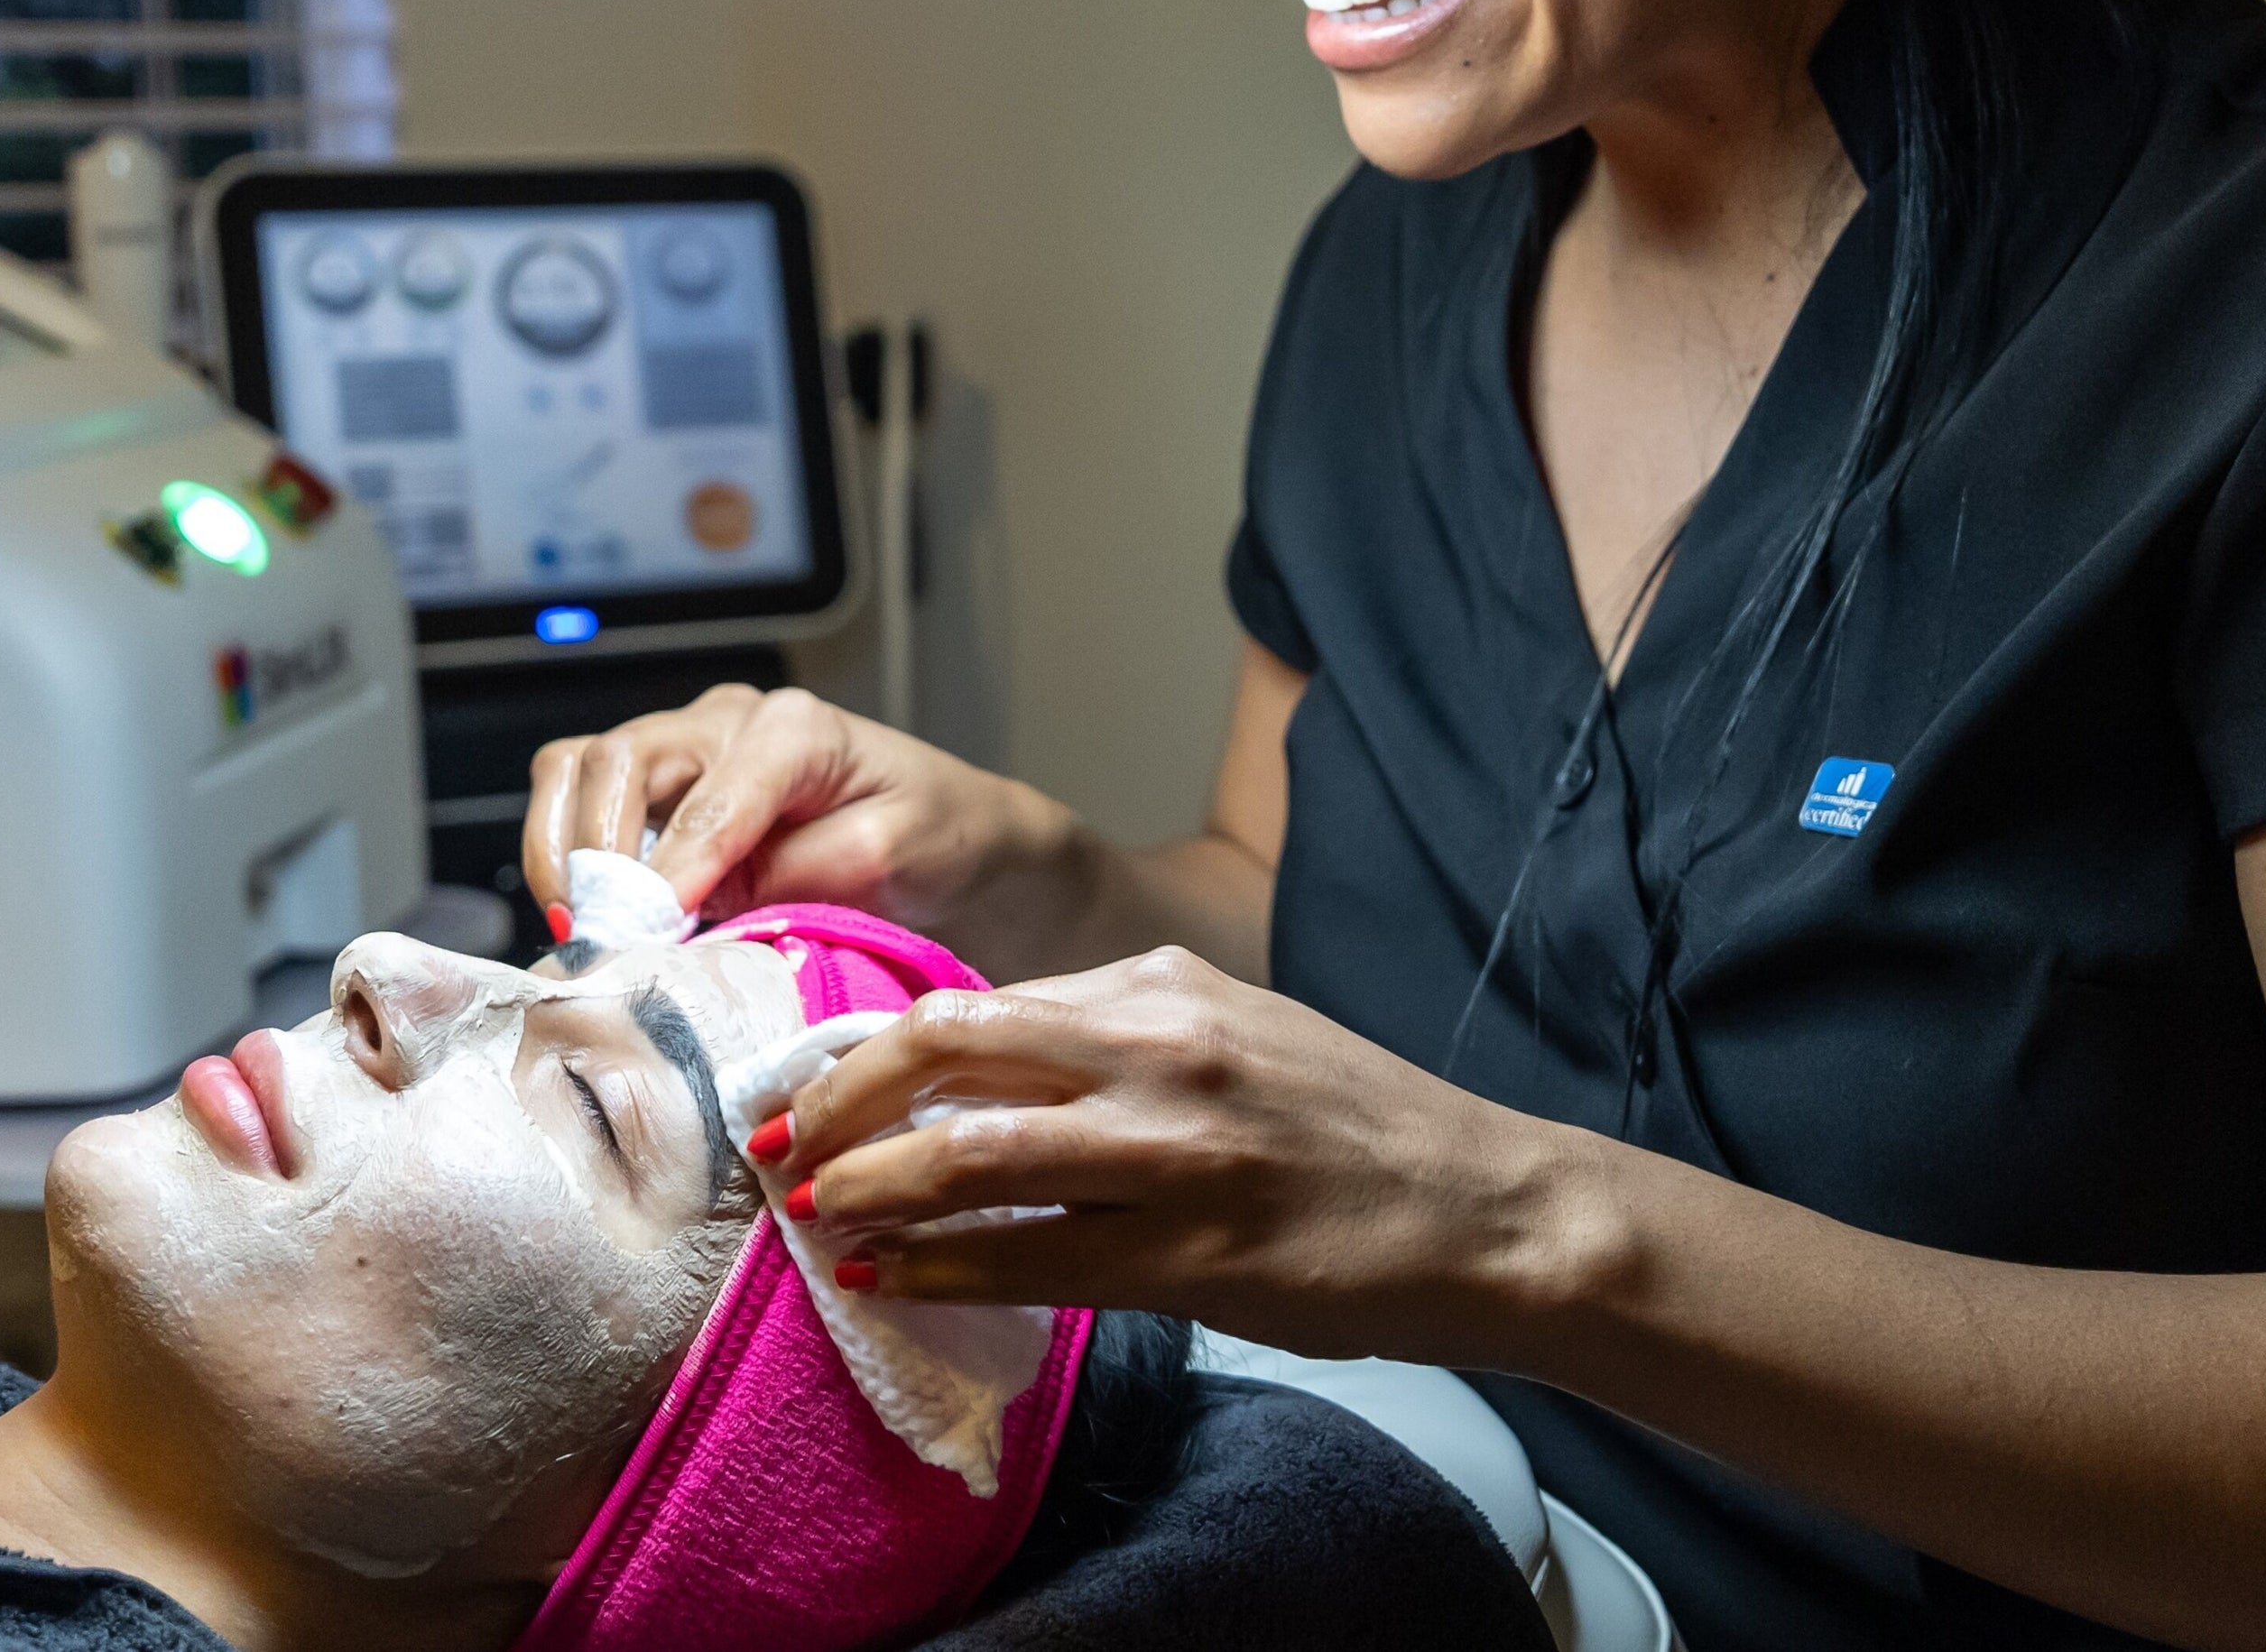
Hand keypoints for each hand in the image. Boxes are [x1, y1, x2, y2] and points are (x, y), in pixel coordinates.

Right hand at [523, 685, 1072, 930]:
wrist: (949, 835)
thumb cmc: (933, 836)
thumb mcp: (893, 856)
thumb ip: (804, 871)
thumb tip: (712, 901)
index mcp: (796, 729)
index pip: (712, 798)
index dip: (676, 866)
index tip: (653, 928)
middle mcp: (727, 722)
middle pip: (619, 761)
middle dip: (596, 854)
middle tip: (598, 938)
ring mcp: (686, 748)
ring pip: (577, 767)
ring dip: (560, 849)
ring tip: (575, 926)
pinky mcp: (660, 786)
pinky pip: (578, 795)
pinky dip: (561, 852)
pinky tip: (582, 914)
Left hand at [764, 947, 1610, 1364]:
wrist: (1489, 1208)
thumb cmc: (1353, 1124)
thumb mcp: (1232, 1031)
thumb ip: (1114, 1033)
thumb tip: (977, 1060)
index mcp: (1161, 986)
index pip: (971, 1002)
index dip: (865, 1047)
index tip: (801, 1083)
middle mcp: (1159, 1051)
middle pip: (941, 1050)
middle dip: (834, 1099)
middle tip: (776, 1145)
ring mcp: (1174, 1155)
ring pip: (969, 1157)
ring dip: (869, 1188)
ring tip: (815, 1216)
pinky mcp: (1195, 1256)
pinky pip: (1032, 1263)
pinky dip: (943, 1271)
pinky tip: (893, 1280)